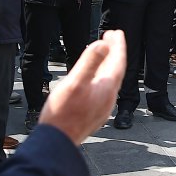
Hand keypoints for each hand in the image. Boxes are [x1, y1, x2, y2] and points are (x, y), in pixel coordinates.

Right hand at [40, 29, 127, 143]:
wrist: (57, 142)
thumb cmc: (63, 112)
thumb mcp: (75, 82)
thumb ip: (90, 62)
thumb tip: (103, 44)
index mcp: (107, 88)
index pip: (118, 61)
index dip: (118, 45)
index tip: (117, 32)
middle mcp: (109, 98)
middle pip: (115, 70)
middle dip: (113, 52)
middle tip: (110, 38)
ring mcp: (102, 107)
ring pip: (110, 81)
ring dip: (107, 65)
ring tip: (102, 54)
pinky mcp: (95, 114)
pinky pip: (103, 90)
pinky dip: (101, 77)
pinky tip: (92, 79)